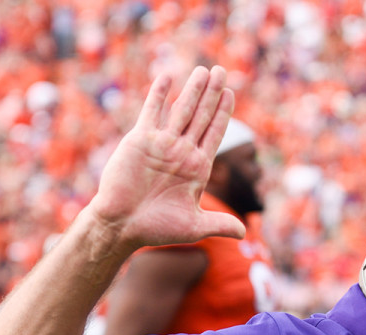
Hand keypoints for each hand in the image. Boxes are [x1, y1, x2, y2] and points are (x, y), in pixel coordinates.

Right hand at [86, 66, 246, 252]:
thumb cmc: (156, 229)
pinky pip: (152, 111)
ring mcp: (162, 143)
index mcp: (198, 168)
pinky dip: (159, 94)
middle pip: (201, 116)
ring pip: (182, 109)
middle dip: (212, 94)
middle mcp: (182, 151)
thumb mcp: (193, 226)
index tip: (231, 93)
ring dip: (192, 89)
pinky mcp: (140, 139)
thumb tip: (244, 233)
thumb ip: (219, 224)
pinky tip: (168, 76)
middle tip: (222, 71)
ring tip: (204, 70)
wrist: (122, 225)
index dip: (223, 113)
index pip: (215, 134)